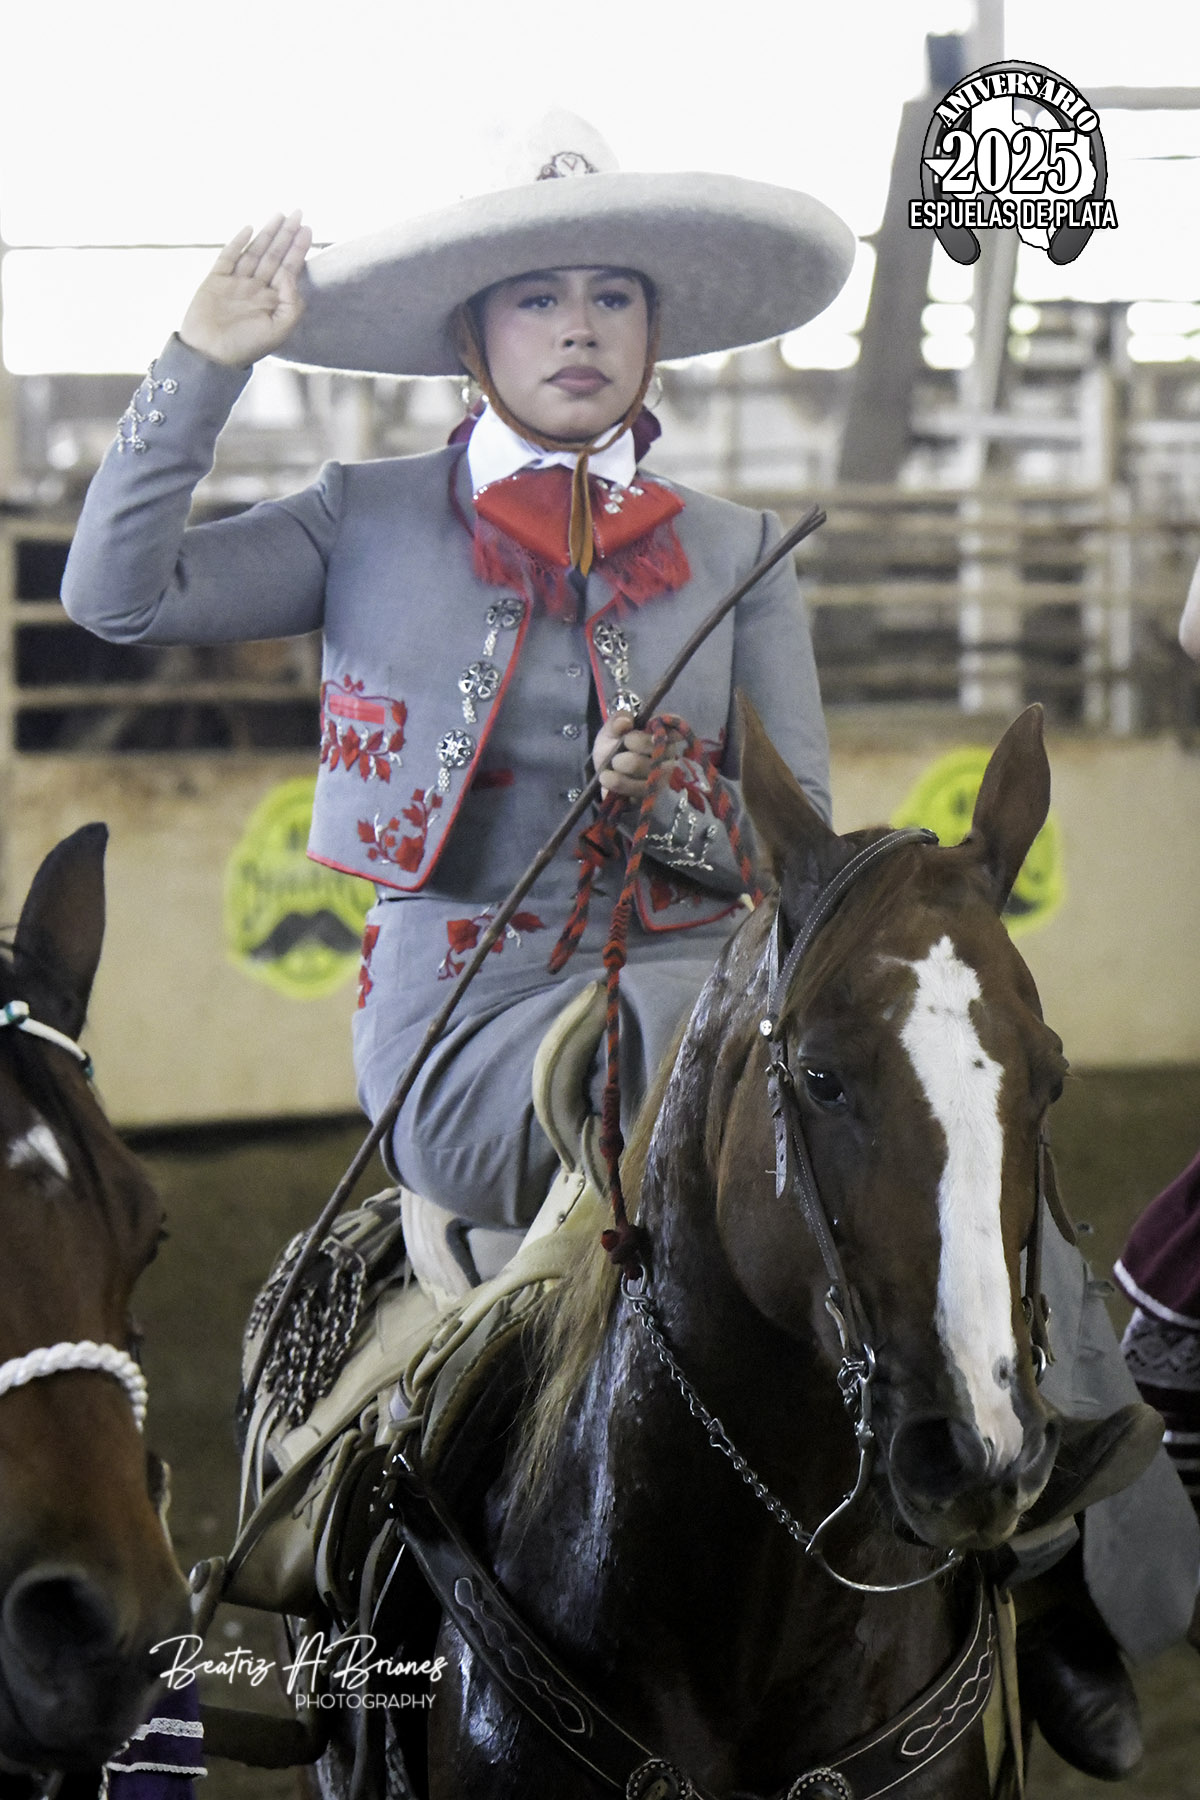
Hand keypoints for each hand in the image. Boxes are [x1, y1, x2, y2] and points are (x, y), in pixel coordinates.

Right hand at [179, 211, 312, 367]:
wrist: (209, 354)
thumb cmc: (245, 347)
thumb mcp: (278, 331)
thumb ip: (292, 304)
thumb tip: (290, 274)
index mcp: (272, 301)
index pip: (289, 269)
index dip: (298, 249)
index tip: (308, 229)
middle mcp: (256, 289)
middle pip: (274, 255)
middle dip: (286, 234)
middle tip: (298, 212)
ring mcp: (236, 283)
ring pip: (254, 252)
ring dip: (267, 233)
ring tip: (279, 215)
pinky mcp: (215, 280)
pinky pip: (228, 257)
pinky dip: (238, 242)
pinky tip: (249, 228)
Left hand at [592, 713, 680, 806]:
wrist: (603, 775)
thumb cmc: (612, 748)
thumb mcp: (610, 731)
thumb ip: (616, 722)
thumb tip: (626, 721)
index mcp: (661, 733)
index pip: (675, 725)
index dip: (659, 730)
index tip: (634, 735)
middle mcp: (667, 754)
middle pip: (657, 751)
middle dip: (630, 752)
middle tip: (616, 757)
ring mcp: (663, 776)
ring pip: (649, 772)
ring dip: (622, 770)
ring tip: (608, 770)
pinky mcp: (654, 795)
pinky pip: (641, 791)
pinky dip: (620, 784)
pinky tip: (608, 779)